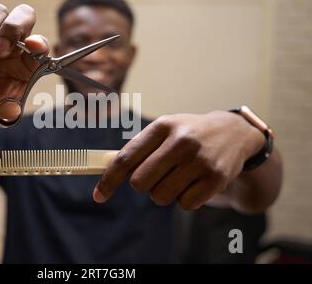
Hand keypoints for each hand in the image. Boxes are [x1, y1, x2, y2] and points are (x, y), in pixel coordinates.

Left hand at [93, 110, 264, 209]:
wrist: (233, 133)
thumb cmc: (188, 133)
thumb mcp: (164, 130)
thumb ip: (138, 148)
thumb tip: (107, 168)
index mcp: (162, 126)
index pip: (126, 158)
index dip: (109, 180)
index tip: (98, 196)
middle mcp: (181, 141)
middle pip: (139, 182)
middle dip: (143, 185)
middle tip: (156, 175)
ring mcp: (200, 160)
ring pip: (160, 196)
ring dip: (163, 192)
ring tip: (178, 177)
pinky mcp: (215, 179)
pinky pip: (184, 204)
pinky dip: (184, 199)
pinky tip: (193, 183)